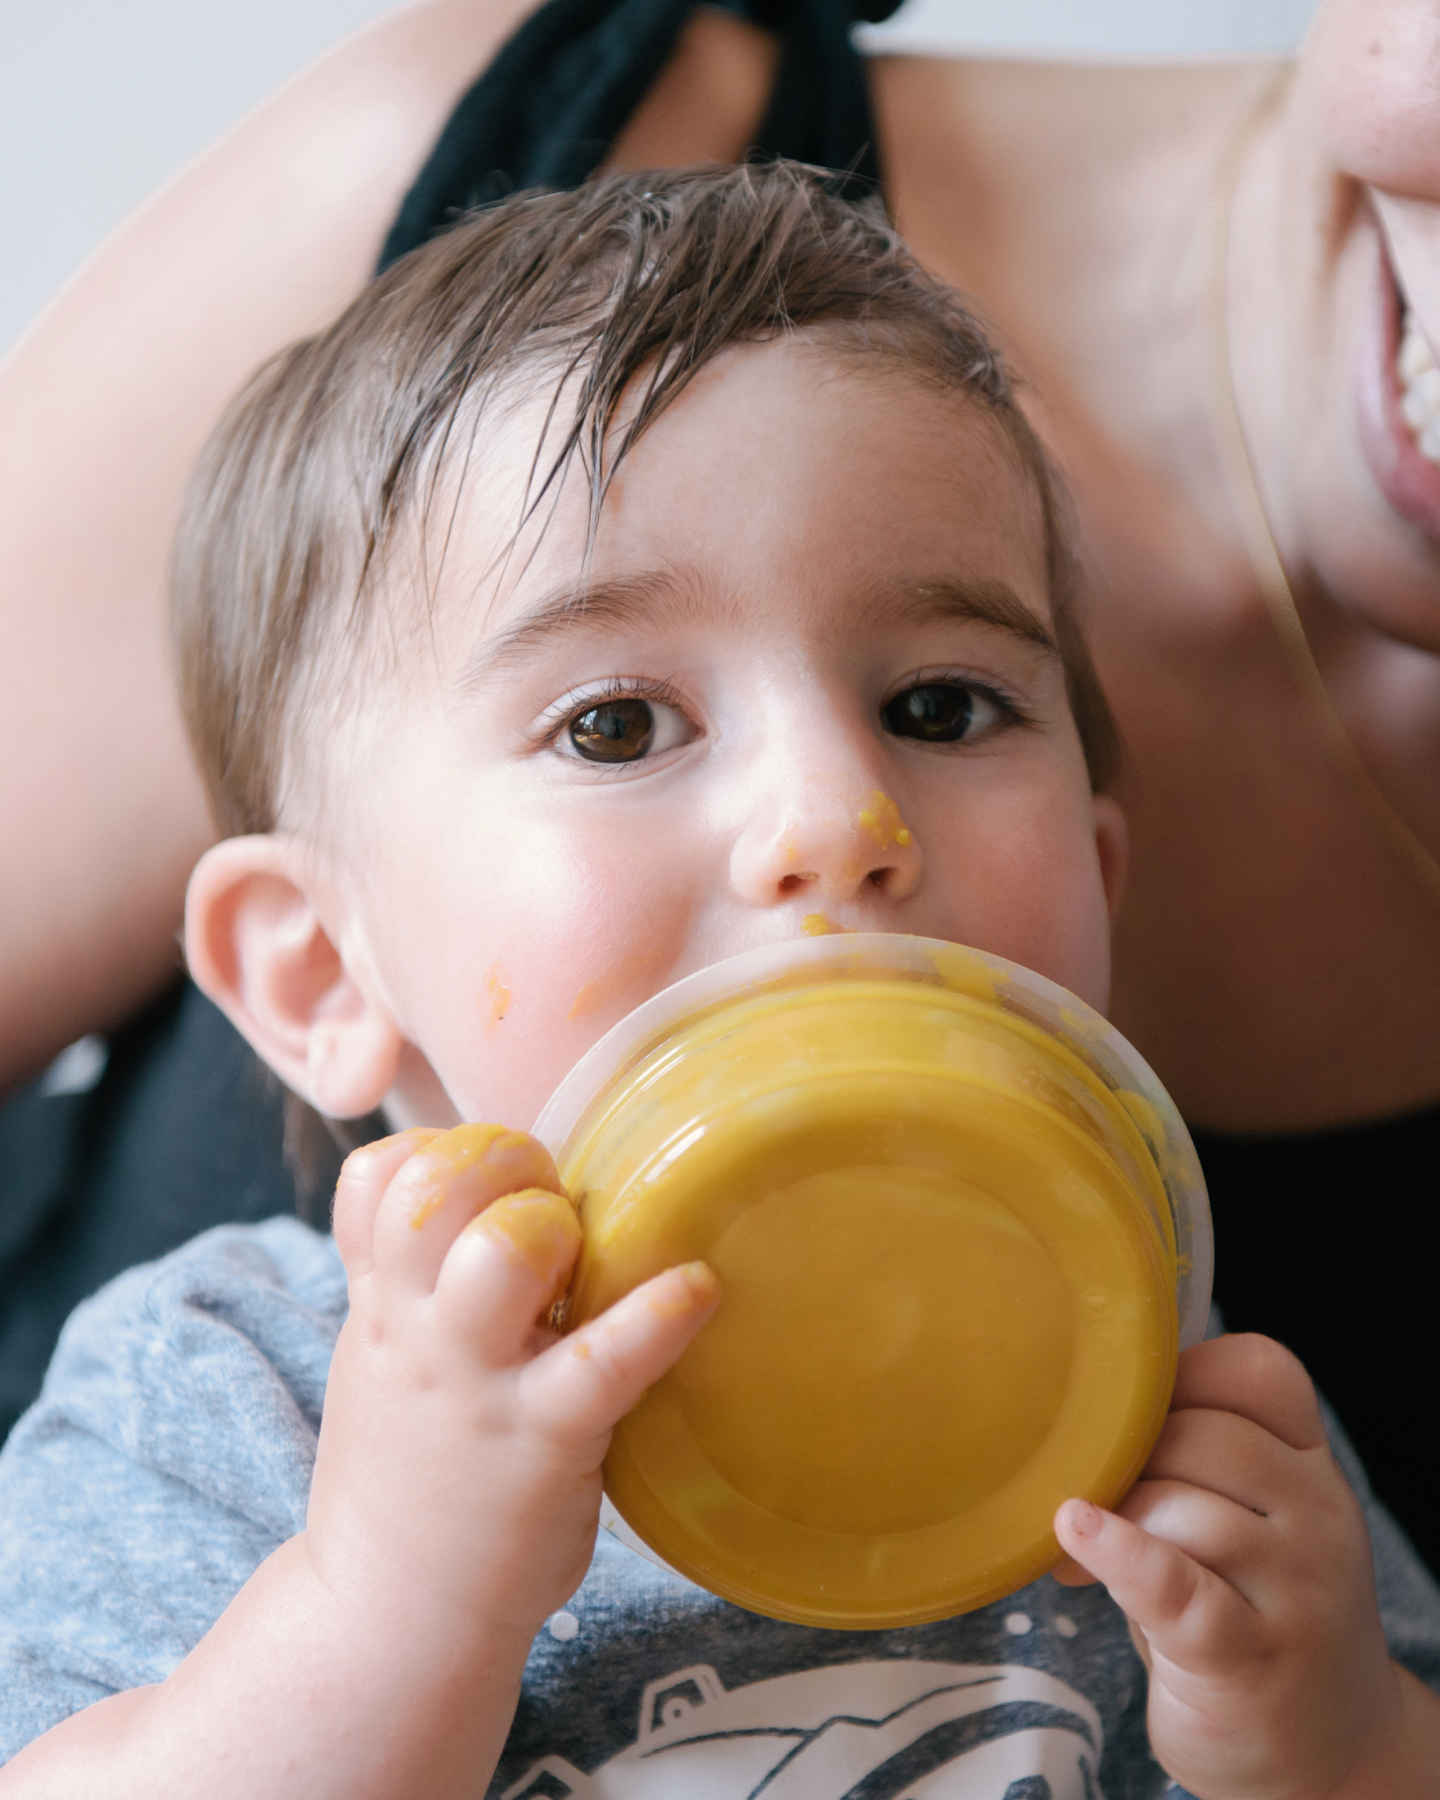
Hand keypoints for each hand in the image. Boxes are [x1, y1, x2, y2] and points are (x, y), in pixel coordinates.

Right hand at [307, 1124, 719, 1645]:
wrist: (390, 1617)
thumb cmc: (412, 1466)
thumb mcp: (384, 1354)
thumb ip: (418, 1272)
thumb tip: (493, 1181)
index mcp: (383, 1302)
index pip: (377, 1176)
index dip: (443, 1151)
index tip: (494, 1181)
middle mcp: (418, 1329)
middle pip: (438, 1189)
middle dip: (505, 1164)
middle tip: (551, 1206)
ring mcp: (478, 1385)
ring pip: (502, 1253)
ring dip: (556, 1230)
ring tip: (589, 1263)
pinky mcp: (544, 1441)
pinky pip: (605, 1358)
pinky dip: (661, 1314)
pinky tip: (697, 1290)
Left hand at [1053, 1334, 1425, 1799]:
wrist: (1328, 1753)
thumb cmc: (1250, 1611)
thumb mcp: (1246, 1520)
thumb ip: (1187, 1460)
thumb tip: (1070, 1420)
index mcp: (1312, 1466)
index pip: (1255, 1374)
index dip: (1179, 1376)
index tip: (1128, 1413)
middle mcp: (1318, 1515)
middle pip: (1199, 1436)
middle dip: (1125, 1457)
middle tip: (1085, 1498)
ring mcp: (1293, 1589)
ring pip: (1179, 1505)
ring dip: (1114, 1519)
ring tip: (1078, 1556)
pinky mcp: (1248, 1656)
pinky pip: (1175, 1585)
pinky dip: (1120, 1555)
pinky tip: (1075, 1536)